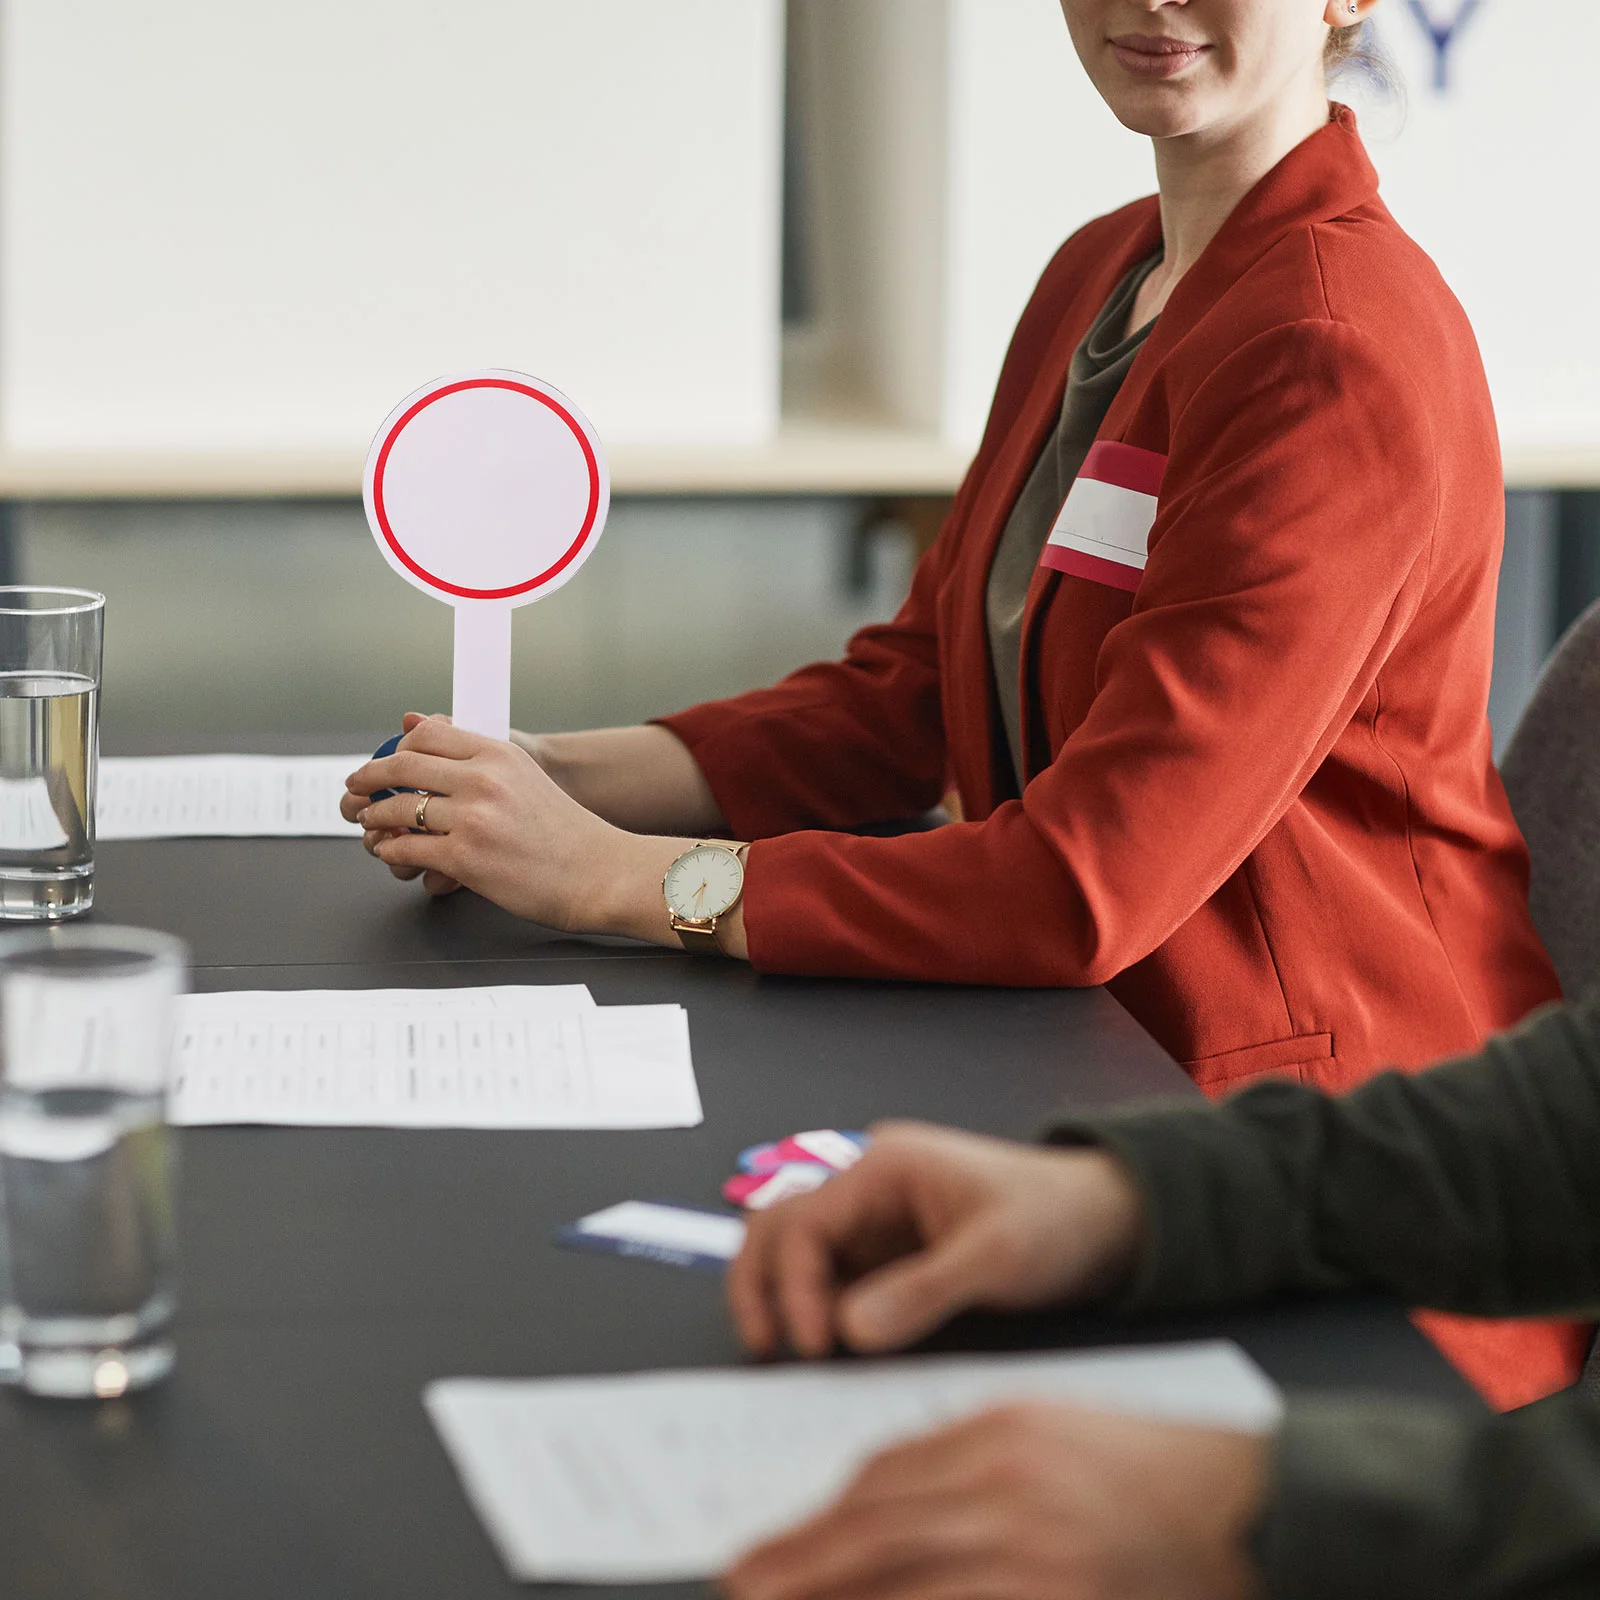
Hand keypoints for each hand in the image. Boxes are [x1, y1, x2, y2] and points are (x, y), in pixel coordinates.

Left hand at [342, 713, 643, 930]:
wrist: (600, 872)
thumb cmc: (568, 833)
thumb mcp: (526, 778)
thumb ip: (481, 759)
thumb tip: (424, 728)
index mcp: (499, 754)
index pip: (429, 735)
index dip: (398, 747)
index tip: (387, 761)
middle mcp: (484, 779)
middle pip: (404, 766)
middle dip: (370, 776)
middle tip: (357, 785)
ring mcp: (473, 819)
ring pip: (399, 809)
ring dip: (375, 817)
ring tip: (371, 823)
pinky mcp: (465, 858)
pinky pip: (408, 848)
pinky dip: (391, 850)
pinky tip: (391, 851)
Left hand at [722, 1401, 1266, 1599]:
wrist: (1261, 1506)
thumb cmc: (1166, 1473)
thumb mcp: (1062, 1434)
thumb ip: (983, 1458)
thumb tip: (902, 1500)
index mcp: (1004, 1428)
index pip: (888, 1471)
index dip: (825, 1513)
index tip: (784, 1542)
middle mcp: (1005, 1479)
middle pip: (876, 1521)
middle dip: (800, 1558)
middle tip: (743, 1582)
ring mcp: (1028, 1545)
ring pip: (899, 1574)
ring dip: (830, 1595)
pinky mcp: (1055, 1593)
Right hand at [726, 1122, 1144, 1358]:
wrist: (1105, 1224)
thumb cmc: (1055, 1221)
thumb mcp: (996, 1256)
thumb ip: (922, 1292)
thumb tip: (846, 1331)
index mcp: (884, 1167)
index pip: (805, 1222)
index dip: (796, 1285)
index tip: (816, 1346)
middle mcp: (866, 1189)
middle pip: (777, 1224)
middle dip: (761, 1283)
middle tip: (768, 1348)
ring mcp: (873, 1222)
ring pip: (793, 1250)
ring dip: (778, 1294)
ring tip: (782, 1350)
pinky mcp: (885, 1256)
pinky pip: (829, 1279)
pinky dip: (813, 1309)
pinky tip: (822, 1348)